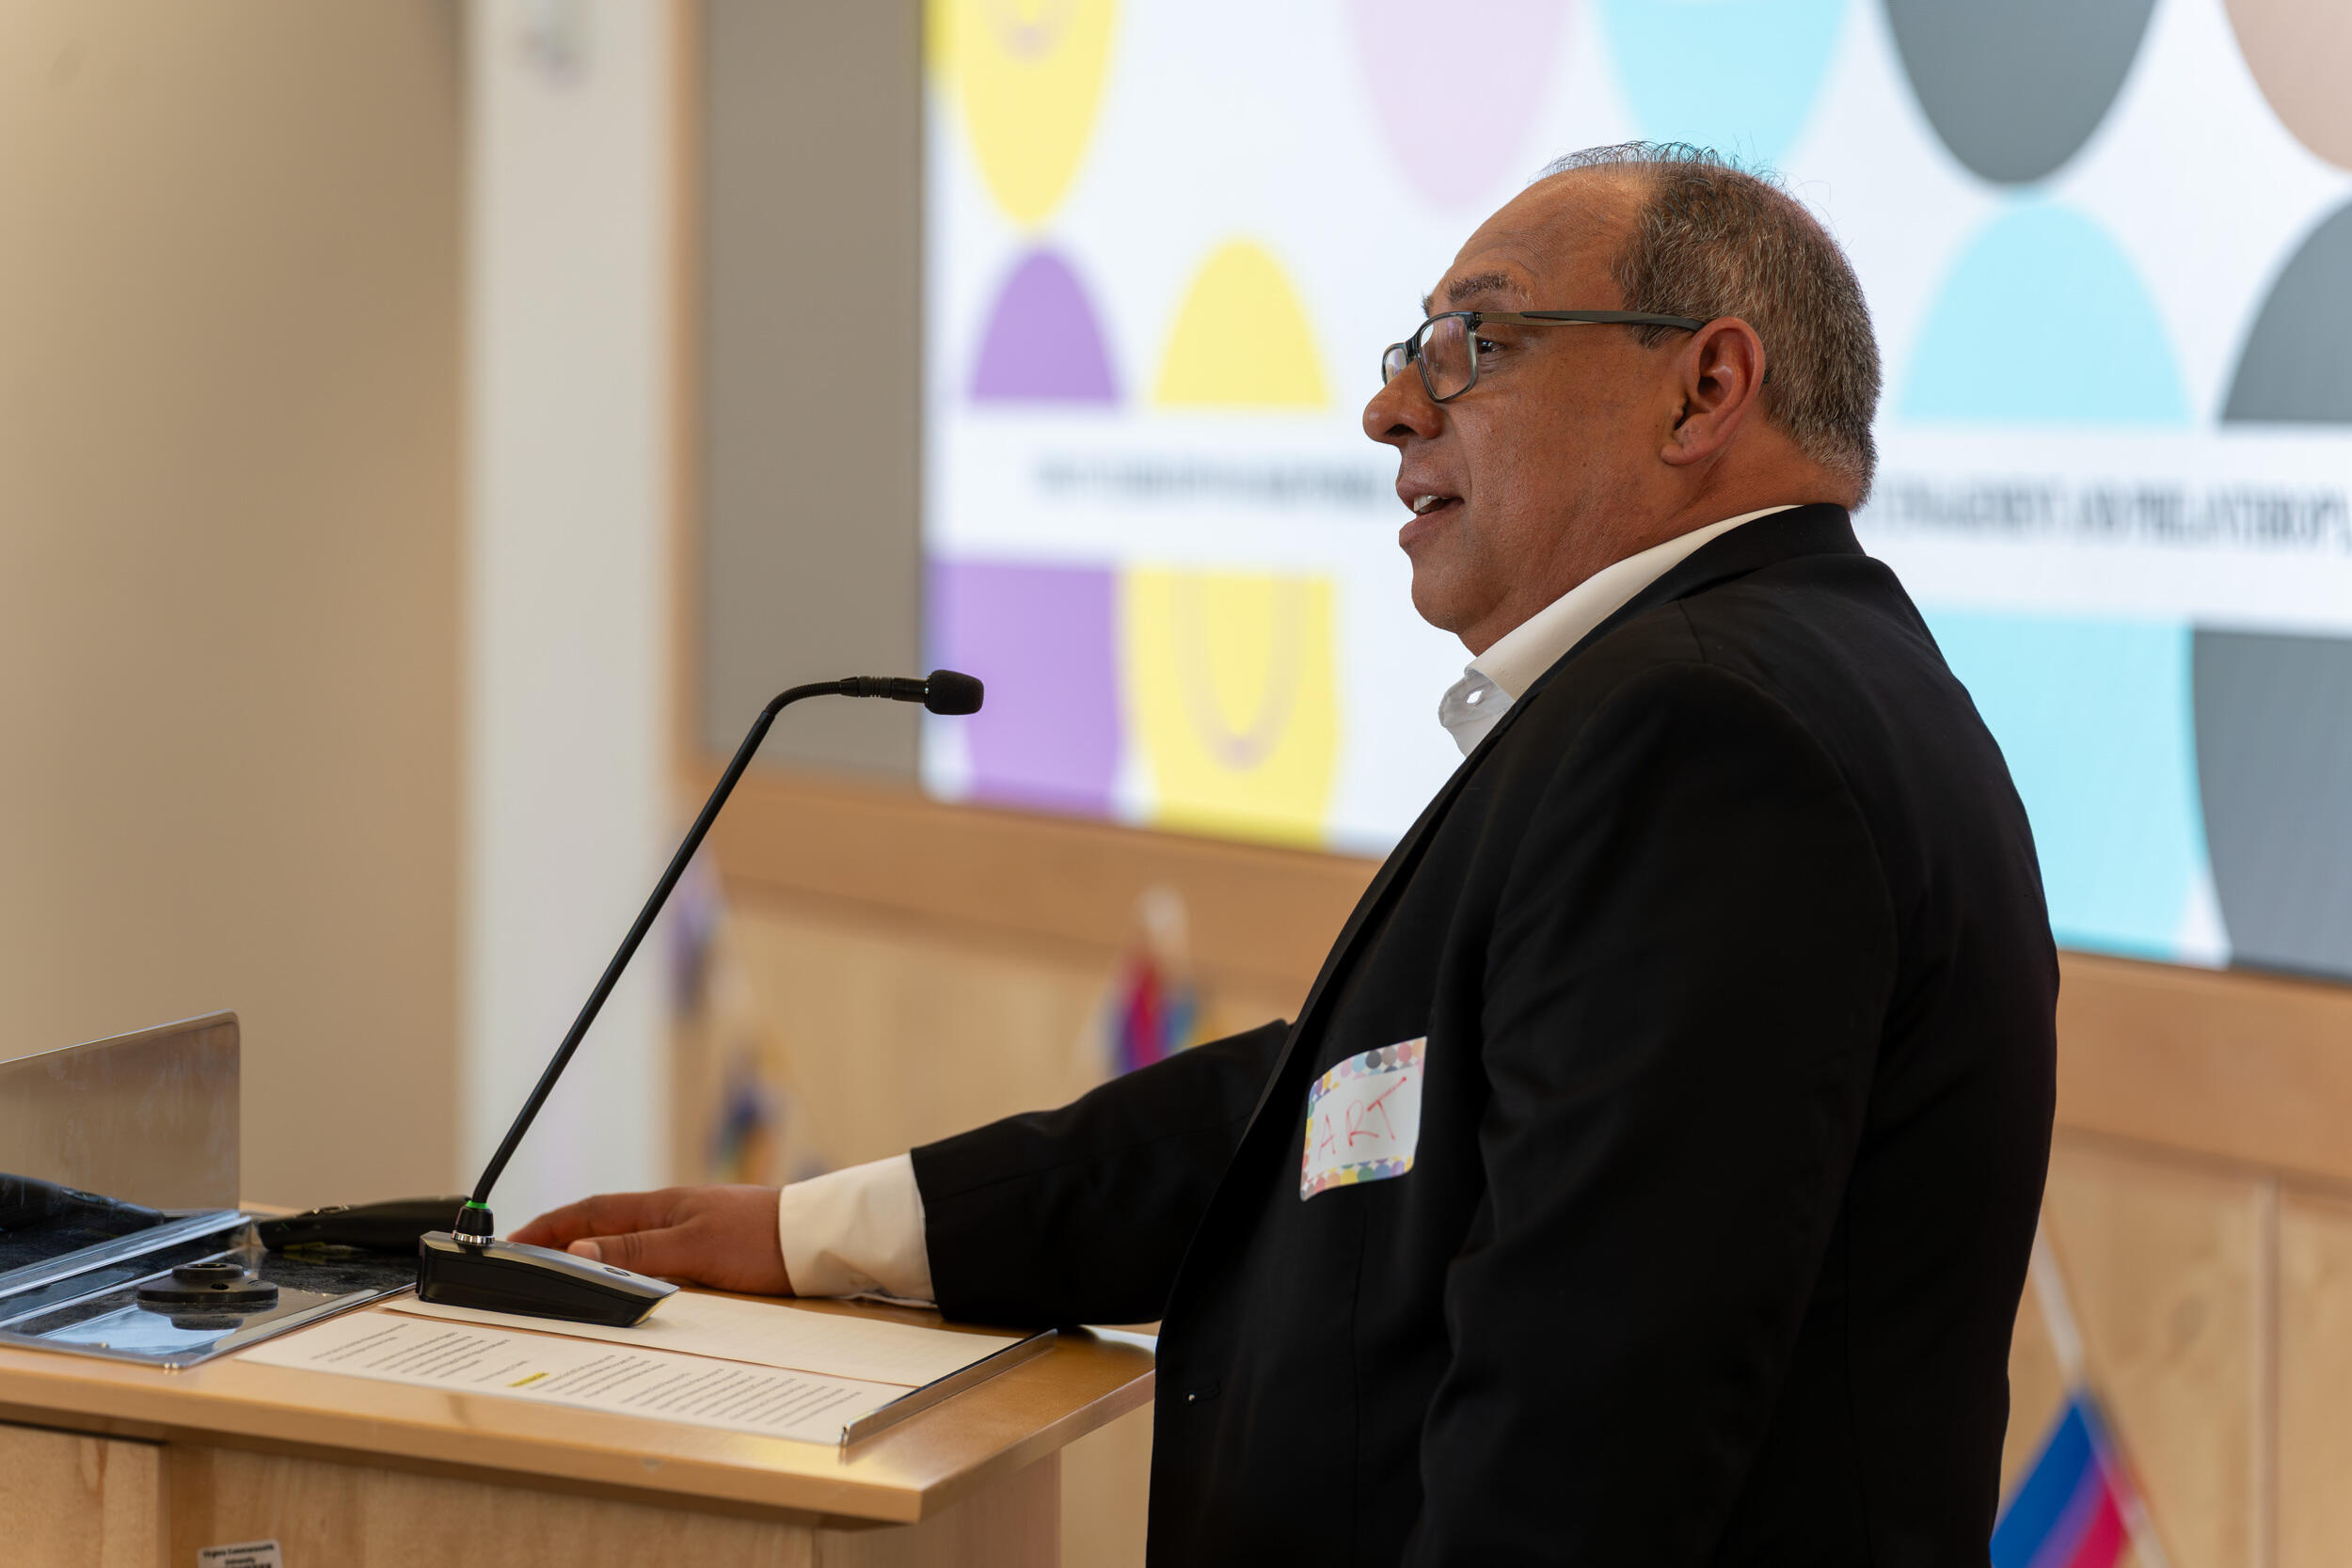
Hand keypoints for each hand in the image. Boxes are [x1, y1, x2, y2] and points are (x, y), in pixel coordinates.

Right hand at [509, 1185, 793, 1294]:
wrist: (818, 1241)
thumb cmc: (761, 1239)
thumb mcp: (695, 1249)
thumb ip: (636, 1252)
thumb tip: (577, 1250)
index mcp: (660, 1206)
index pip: (588, 1212)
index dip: (547, 1227)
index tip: (510, 1243)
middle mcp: (670, 1215)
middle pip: (601, 1226)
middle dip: (560, 1241)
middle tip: (526, 1263)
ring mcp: (689, 1232)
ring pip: (625, 1244)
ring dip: (592, 1256)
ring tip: (561, 1279)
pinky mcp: (709, 1252)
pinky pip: (652, 1259)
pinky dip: (625, 1270)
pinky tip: (622, 1287)